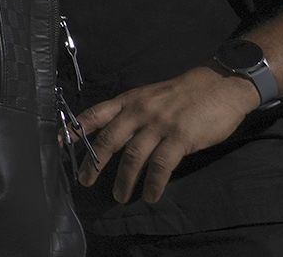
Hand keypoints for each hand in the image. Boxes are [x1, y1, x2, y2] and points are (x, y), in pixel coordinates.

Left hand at [77, 65, 258, 203]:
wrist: (221, 86)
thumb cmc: (184, 93)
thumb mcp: (150, 95)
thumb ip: (131, 112)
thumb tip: (114, 135)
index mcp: (129, 100)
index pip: (95, 114)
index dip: (77, 129)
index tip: (61, 142)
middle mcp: (139, 112)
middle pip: (109, 140)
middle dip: (94, 163)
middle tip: (84, 181)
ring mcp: (159, 125)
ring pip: (133, 156)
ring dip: (124, 180)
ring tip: (119, 196)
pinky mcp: (180, 137)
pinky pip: (161, 165)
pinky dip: (153, 183)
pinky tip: (150, 195)